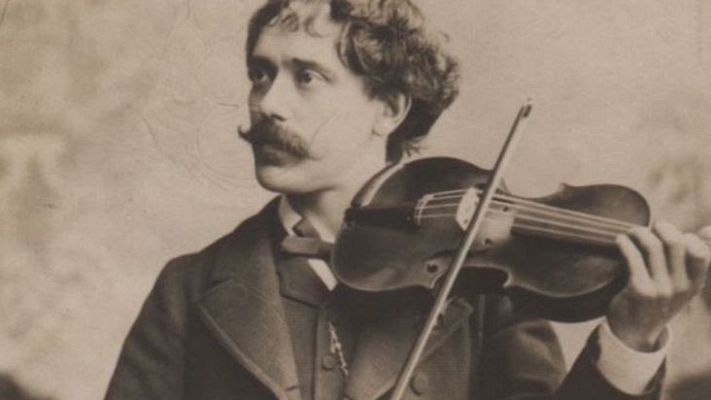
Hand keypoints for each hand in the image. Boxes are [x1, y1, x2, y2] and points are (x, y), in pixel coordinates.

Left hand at [607, 222, 710, 350]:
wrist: (635, 331)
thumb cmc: (658, 299)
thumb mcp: (682, 284)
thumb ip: (693, 259)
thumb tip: (707, 229)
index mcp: (695, 283)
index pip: (702, 251)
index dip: (688, 236)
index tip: (674, 234)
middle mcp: (681, 287)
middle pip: (675, 242)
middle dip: (662, 227)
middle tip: (651, 228)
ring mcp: (661, 290)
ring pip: (652, 246)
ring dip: (639, 232)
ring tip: (632, 232)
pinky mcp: (639, 290)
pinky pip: (633, 257)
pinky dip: (624, 243)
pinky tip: (620, 240)